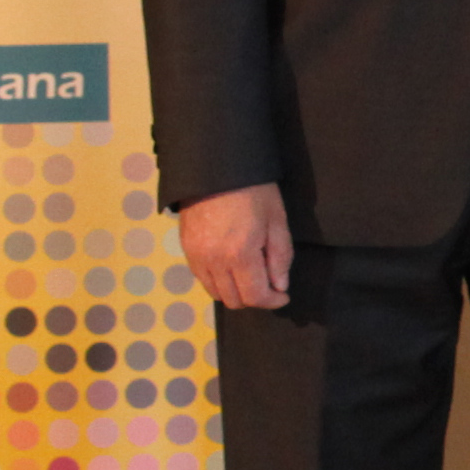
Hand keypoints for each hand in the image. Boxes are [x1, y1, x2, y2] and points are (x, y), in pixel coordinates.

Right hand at [176, 181, 292, 313]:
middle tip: (269, 284)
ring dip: (235, 292)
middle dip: (255, 298)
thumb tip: (279, 286)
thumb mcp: (277, 221)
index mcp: (240, 254)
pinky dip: (218, 281)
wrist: (217, 168)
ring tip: (251, 276)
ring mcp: (196, 257)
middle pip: (234, 300)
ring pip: (216, 293)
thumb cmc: (254, 191)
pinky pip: (202, 279)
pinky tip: (231, 268)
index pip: (255, 296)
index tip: (283, 296)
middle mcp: (214, 261)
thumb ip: (280, 257)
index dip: (272, 301)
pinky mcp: (186, 250)